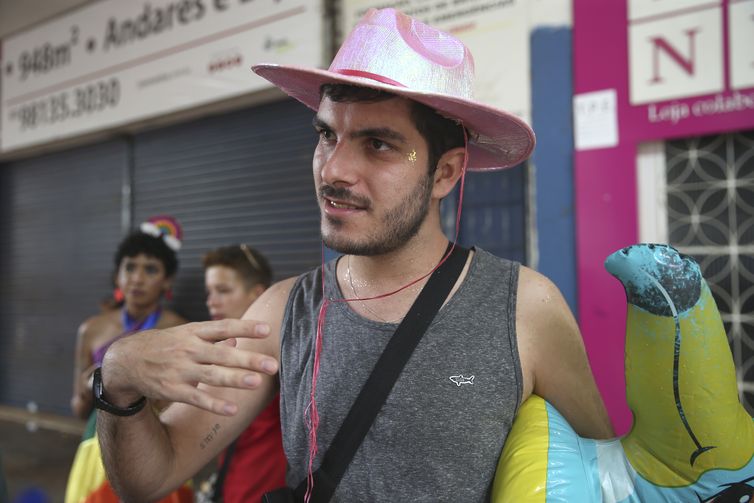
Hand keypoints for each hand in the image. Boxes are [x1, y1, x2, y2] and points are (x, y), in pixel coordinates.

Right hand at [100, 319, 277, 415]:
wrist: (126, 360)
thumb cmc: (165, 345)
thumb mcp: (187, 334)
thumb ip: (214, 338)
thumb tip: (238, 340)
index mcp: (194, 332)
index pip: (224, 327)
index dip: (245, 328)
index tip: (267, 329)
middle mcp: (189, 349)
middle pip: (223, 354)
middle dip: (248, 360)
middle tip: (272, 365)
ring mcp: (180, 369)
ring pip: (212, 375)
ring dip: (236, 379)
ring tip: (257, 382)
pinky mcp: (172, 390)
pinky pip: (197, 398)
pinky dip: (214, 404)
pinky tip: (232, 409)